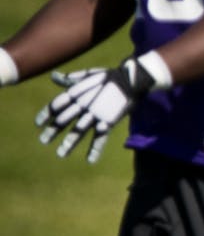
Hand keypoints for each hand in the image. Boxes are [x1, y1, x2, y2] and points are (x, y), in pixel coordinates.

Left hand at [36, 56, 162, 162]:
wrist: (132, 79)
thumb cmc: (110, 77)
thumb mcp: (88, 75)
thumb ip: (70, 79)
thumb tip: (54, 76)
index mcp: (77, 92)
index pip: (56, 105)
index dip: (46, 114)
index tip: (38, 124)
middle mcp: (83, 104)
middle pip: (64, 120)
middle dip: (53, 131)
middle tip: (44, 141)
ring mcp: (95, 114)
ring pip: (79, 131)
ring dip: (69, 143)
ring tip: (61, 154)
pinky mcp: (109, 121)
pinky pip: (101, 137)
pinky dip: (95, 149)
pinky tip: (90, 160)